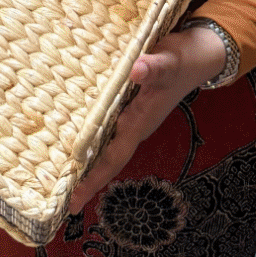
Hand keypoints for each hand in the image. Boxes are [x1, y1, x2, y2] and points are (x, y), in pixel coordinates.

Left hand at [67, 24, 227, 214]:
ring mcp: (131, 114)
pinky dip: (87, 128)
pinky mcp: (128, 101)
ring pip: (102, 140)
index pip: (113, 157)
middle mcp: (133, 123)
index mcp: (140, 122)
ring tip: (54, 169)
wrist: (202, 54)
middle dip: (82, 176)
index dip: (94, 180)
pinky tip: (68, 129)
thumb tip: (137, 70)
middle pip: (104, 157)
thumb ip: (154, 67)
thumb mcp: (170, 61)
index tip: (74, 202)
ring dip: (83, 155)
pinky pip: (104, 120)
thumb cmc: (185, 60)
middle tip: (53, 193)